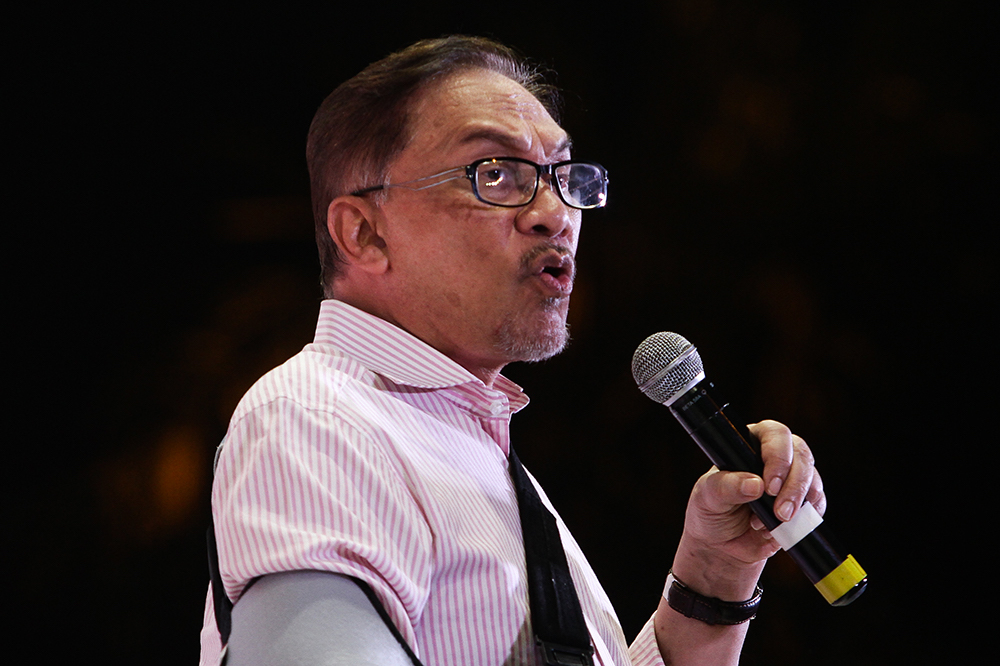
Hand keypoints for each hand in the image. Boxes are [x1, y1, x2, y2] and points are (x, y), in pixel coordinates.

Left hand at [671, 420, 824, 597]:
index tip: (770, 486)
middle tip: (780, 511)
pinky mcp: (803, 503)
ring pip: (812, 479)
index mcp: (751, 444)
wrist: (722, 544)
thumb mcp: (709, 496)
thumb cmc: (712, 510)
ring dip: (800, 502)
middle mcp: (776, 457)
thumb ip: (727, 487)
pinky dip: (805, 518)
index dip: (778, 457)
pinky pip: (817, 505)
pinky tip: (783, 528)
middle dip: (794, 484)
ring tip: (777, 521)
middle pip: (801, 455)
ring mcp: (792, 479)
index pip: (774, 435)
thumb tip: (755, 484)